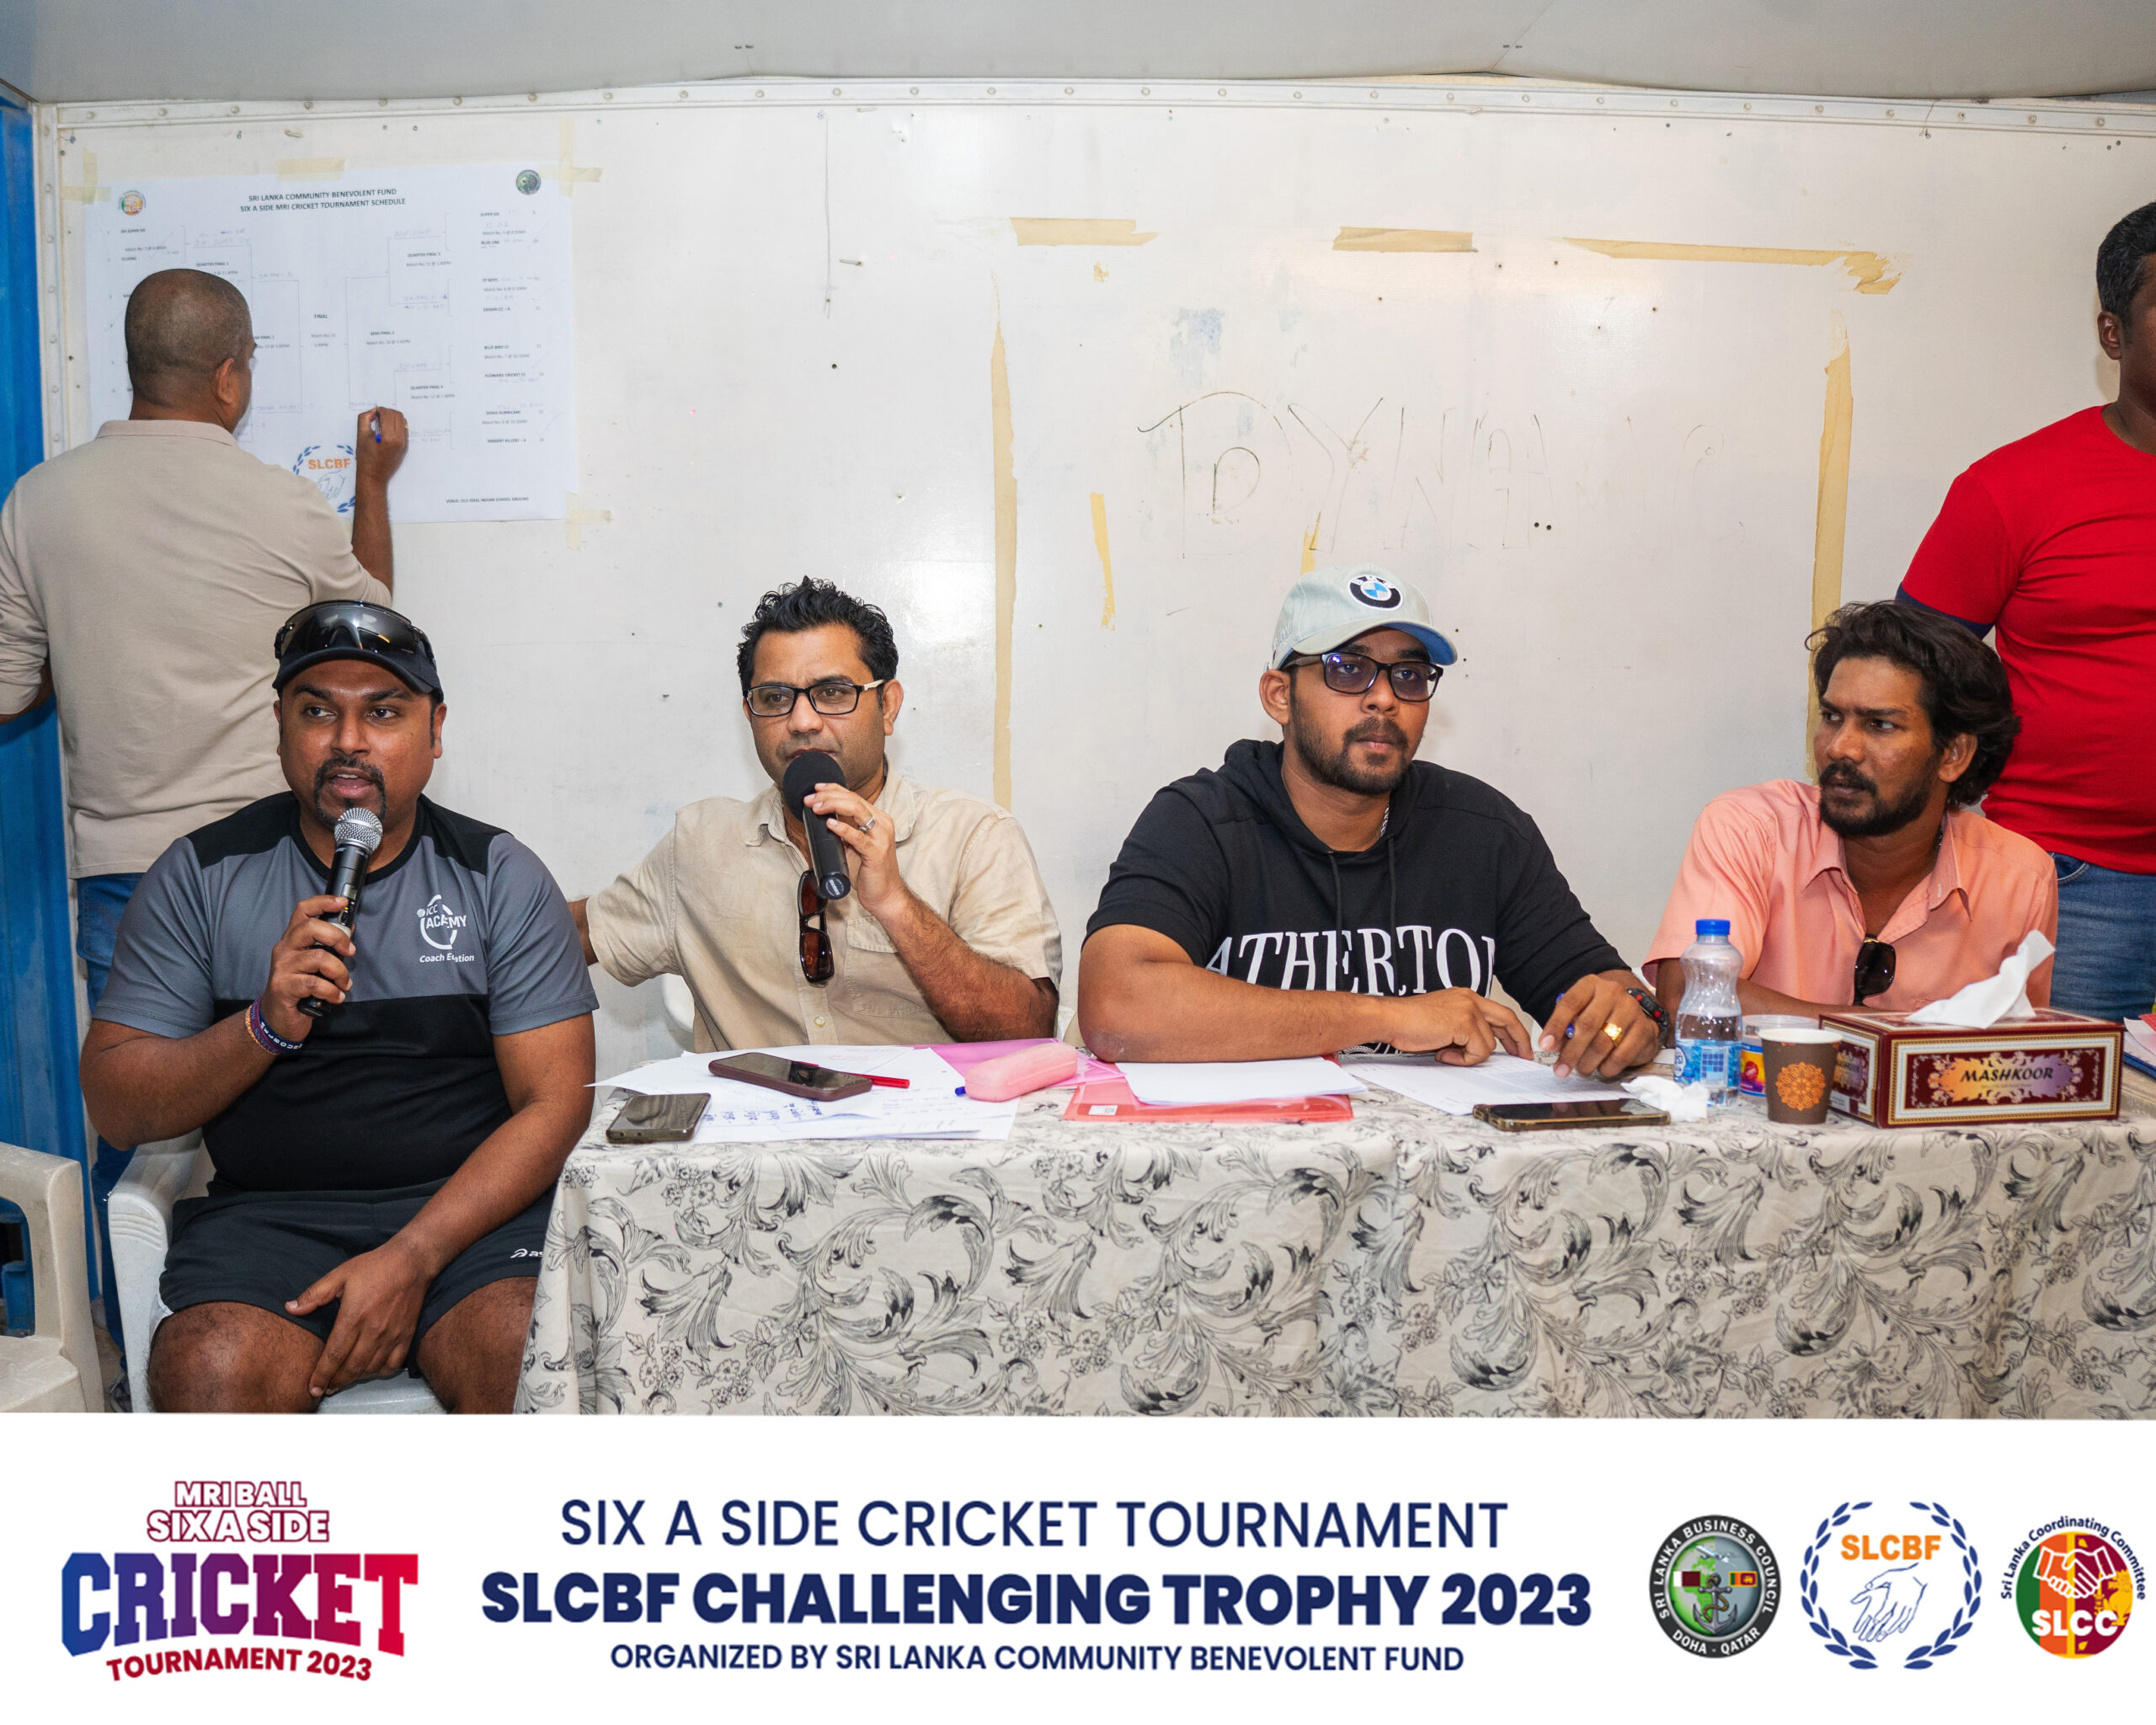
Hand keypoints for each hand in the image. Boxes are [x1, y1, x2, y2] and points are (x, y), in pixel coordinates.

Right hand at [260, 894, 357, 1042]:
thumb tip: (349, 928)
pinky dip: (332, 991)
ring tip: (343, 984)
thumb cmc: (299, 988)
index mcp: (293, 939)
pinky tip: (336, 997)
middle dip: (337, 938)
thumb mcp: (313, 964)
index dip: (323, 902)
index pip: (303, 911)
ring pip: (318, 958)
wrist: (277, 1018)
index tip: (343, 903)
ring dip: (339, 972)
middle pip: (310, 927)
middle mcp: (284, 949)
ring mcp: (282, 967)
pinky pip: (315, 983)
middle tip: (350, 952)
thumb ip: (327, 947)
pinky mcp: (284, 986)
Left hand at [287, 1236, 429, 1398]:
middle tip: (325, 1387)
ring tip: (343, 1379)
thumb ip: (314, 1294)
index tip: (313, 1387)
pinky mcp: (406, 1335)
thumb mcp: (340, 1274)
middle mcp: (373, 1330)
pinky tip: (369, 1368)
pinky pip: (392, 1364)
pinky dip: (379, 1371)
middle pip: (351, 1367)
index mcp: (354, 1316)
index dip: (322, 1375)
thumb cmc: (374, 1266)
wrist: (411, 1261)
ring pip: (370, 1368)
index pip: (334, 1354)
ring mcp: (392, 1335)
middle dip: (335, 1381)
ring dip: (354, 1378)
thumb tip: (290, 1308)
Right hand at [353, 406, 408, 486]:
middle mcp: (400, 440)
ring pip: (403, 421)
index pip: (388, 414)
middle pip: (398, 415)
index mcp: (389, 438)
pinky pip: (404, 430)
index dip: (379, 410)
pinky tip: (387, 429)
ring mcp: (404, 444)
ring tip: (381, 422)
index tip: (372, 414)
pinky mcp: (405, 447)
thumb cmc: (366, 459)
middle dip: (387, 412)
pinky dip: (396, 425)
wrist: (374, 477)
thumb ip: (364, 419)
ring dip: (392, 417)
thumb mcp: (361, 437)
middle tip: (377, 416)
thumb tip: (373, 412)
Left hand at [802, 781, 908, 920]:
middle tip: (809, 799)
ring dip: (832, 805)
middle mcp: (882, 824)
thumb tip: (820, 824)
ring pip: (856, 809)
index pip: (854, 797)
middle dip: (828, 795)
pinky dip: (842, 828)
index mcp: (878, 820)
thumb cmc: (870, 872)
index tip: (815, 789)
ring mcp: (881, 837)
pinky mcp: (876, 852)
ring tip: (816, 807)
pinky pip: (858, 837)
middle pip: (853, 799)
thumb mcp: (854, 848)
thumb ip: (843, 834)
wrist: (886, 895)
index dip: (833, 789)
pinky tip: (830, 824)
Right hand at [1385, 988, 1531, 1064]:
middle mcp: (1470, 999)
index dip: (1511, 1030)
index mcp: (1465, 997)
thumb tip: (1477, 1049)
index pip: (1499, 1012)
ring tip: (1445, 1053)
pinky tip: (1442, 1053)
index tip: (1517, 1045)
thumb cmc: (1408, 1023)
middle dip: (1519, 1040)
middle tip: (1524, 1056)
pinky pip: (1478, 1052)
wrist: (1391, 1018)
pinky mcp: (1465, 1023)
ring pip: (1488, 1044)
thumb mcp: (1443, 1024)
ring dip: (1469, 1056)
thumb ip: (1462, 1031)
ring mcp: (1469, 1010)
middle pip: (1508, 1019)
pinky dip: (1462, 1059)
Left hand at [1539, 974, 1658, 1077]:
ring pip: (1603, 1042)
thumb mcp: (1579, 1014)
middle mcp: (1612, 993)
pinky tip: (1602, 1068)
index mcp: (1591, 985)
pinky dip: (1608, 1066)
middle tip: (1561, 1069)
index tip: (1545, 1045)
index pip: (1569, 1003)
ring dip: (1588, 1062)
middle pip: (1587, 1025)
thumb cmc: (1601, 1015)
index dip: (1555, 1026)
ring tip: (1581, 1069)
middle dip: (1571, 1051)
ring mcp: (1631, 1010)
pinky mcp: (1645, 1029)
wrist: (1634, 1017)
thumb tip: (1552, 1045)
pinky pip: (1622, 1055)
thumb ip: (1565, 1027)